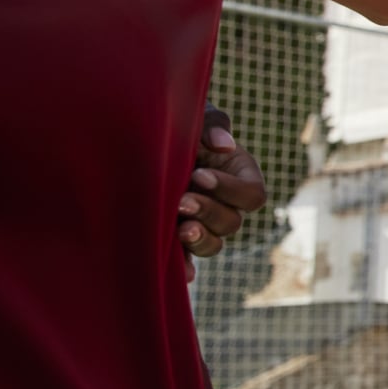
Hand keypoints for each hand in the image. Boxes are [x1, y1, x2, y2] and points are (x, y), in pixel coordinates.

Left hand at [180, 107, 267, 281]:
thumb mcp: (194, 116)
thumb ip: (212, 123)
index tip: (198, 175)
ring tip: (178, 229)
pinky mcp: (176, 237)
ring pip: (214, 244)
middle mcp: (224, 204)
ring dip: (199, 238)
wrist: (135, 140)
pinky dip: (184, 268)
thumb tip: (224, 145)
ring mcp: (201, 223)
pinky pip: (186, 259)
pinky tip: (180, 272)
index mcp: (239, 176)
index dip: (229, 190)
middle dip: (209, 212)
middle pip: (232, 222)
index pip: (252, 195)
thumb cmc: (173, 124)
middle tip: (181, 201)